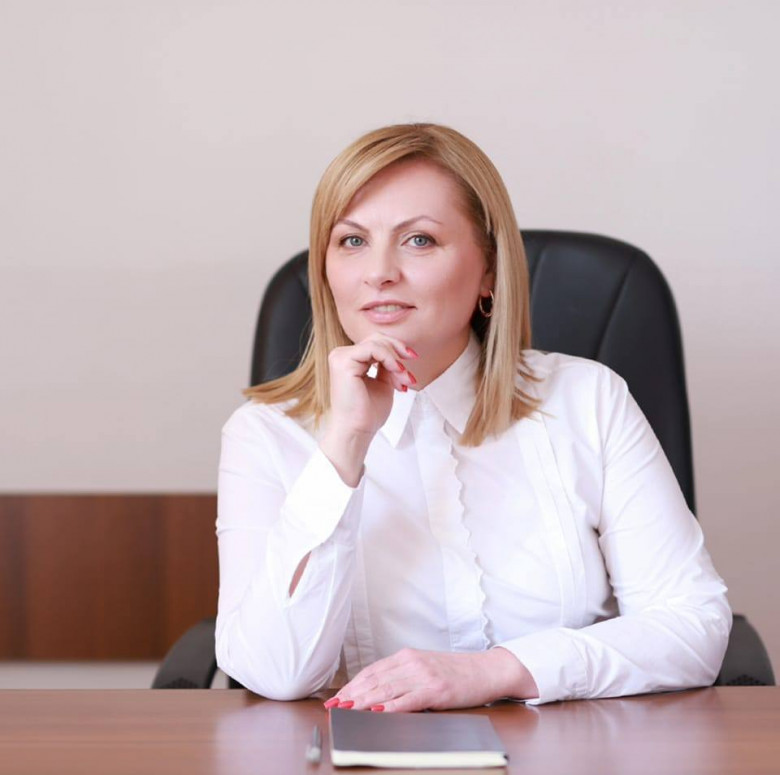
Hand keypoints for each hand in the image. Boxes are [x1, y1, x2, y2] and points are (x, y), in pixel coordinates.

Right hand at [320, 335, 417, 485]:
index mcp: (349, 360)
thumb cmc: (368, 413)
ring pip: (377, 343)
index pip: (375, 343)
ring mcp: (340, 356)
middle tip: (409, 373)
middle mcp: (342, 355)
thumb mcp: (384, 382)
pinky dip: (389, 359)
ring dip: (396, 361)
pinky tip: (397, 372)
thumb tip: (399, 353)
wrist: (358, 431)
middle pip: (377, 339)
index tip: (412, 361)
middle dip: (398, 352)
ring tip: (404, 379)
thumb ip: (388, 366)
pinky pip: (372, 349)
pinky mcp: (343, 361)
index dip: (396, 349)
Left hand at [324, 647, 537, 712]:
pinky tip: (378, 712)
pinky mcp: (436, 690)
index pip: (372, 671)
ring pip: (387, 689)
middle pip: (375, 680)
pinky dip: (391, 706)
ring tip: (347, 710)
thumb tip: (376, 694)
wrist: (487, 670)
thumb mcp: (425, 669)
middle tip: (334, 708)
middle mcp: (412, 663)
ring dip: (363, 702)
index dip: (352, 685)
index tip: (336, 698)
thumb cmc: (456, 673)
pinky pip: (409, 699)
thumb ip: (403, 677)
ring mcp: (424, 675)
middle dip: (351, 695)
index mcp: (407, 656)